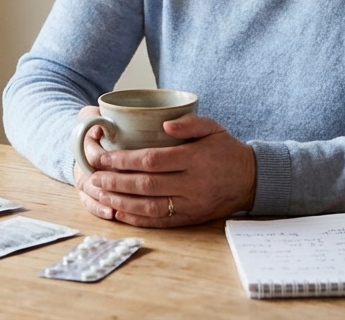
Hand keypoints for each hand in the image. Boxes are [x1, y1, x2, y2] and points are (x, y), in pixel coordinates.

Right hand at [73, 106, 116, 220]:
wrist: (82, 137)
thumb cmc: (97, 124)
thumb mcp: (94, 114)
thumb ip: (96, 116)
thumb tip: (99, 127)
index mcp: (83, 144)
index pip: (91, 153)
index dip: (101, 157)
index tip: (112, 160)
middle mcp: (81, 164)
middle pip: (92, 178)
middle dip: (108, 185)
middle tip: (127, 189)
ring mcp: (84, 180)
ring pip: (92, 193)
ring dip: (106, 200)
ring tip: (120, 207)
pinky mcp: (87, 192)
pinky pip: (90, 204)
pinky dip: (99, 210)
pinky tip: (112, 214)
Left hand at [75, 113, 256, 227]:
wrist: (251, 180)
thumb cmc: (226, 150)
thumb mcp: (213, 127)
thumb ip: (189, 122)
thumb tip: (164, 123)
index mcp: (194, 159)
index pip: (152, 160)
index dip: (125, 160)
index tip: (104, 157)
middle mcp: (192, 184)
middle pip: (146, 184)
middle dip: (116, 181)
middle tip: (94, 176)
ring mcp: (191, 204)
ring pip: (149, 205)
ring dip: (121, 200)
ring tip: (101, 193)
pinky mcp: (190, 218)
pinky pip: (160, 221)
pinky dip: (137, 218)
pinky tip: (119, 211)